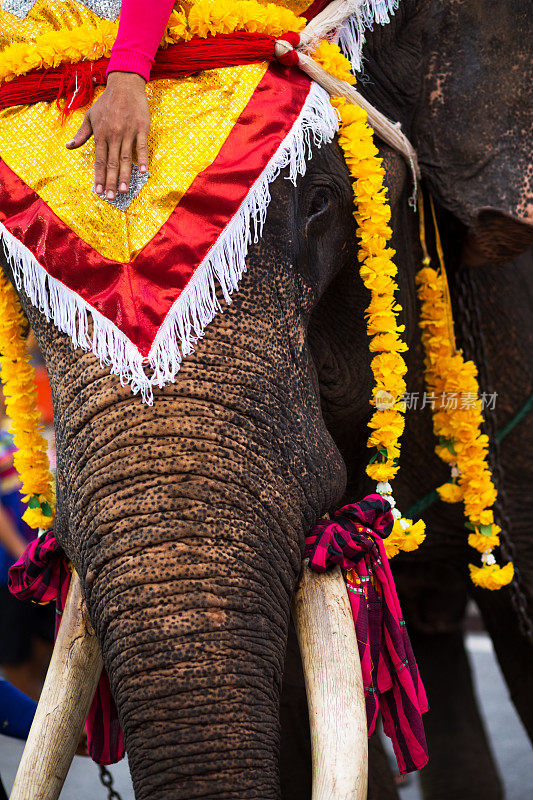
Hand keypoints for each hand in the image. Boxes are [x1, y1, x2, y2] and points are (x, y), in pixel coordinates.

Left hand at [66, 72, 150, 199]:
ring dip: (125, 176)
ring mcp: (127, 132)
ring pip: (125, 158)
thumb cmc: (107, 102)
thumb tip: (68, 147)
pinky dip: (142, 159)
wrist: (124, 85)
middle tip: (111, 197)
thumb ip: (81, 134)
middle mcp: (113, 135)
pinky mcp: (141, 129)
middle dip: (110, 182)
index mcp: (100, 134)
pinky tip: (142, 172)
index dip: (99, 177)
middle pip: (112, 163)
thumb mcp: (90, 116)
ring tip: (124, 190)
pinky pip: (141, 147)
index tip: (99, 191)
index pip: (99, 160)